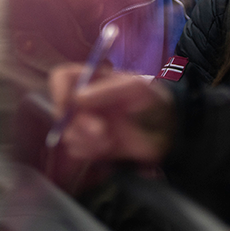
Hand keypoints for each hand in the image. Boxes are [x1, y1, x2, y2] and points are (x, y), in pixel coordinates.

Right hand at [45, 65, 173, 184]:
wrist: (170, 132)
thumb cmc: (154, 102)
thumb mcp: (137, 89)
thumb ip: (109, 90)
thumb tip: (77, 97)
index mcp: (92, 81)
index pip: (62, 78)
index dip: (59, 90)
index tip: (67, 106)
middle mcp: (84, 103)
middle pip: (62, 112)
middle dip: (79, 125)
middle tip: (102, 132)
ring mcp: (86, 125)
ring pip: (68, 134)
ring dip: (87, 141)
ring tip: (110, 141)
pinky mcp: (90, 146)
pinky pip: (77, 151)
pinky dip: (91, 152)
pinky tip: (109, 149)